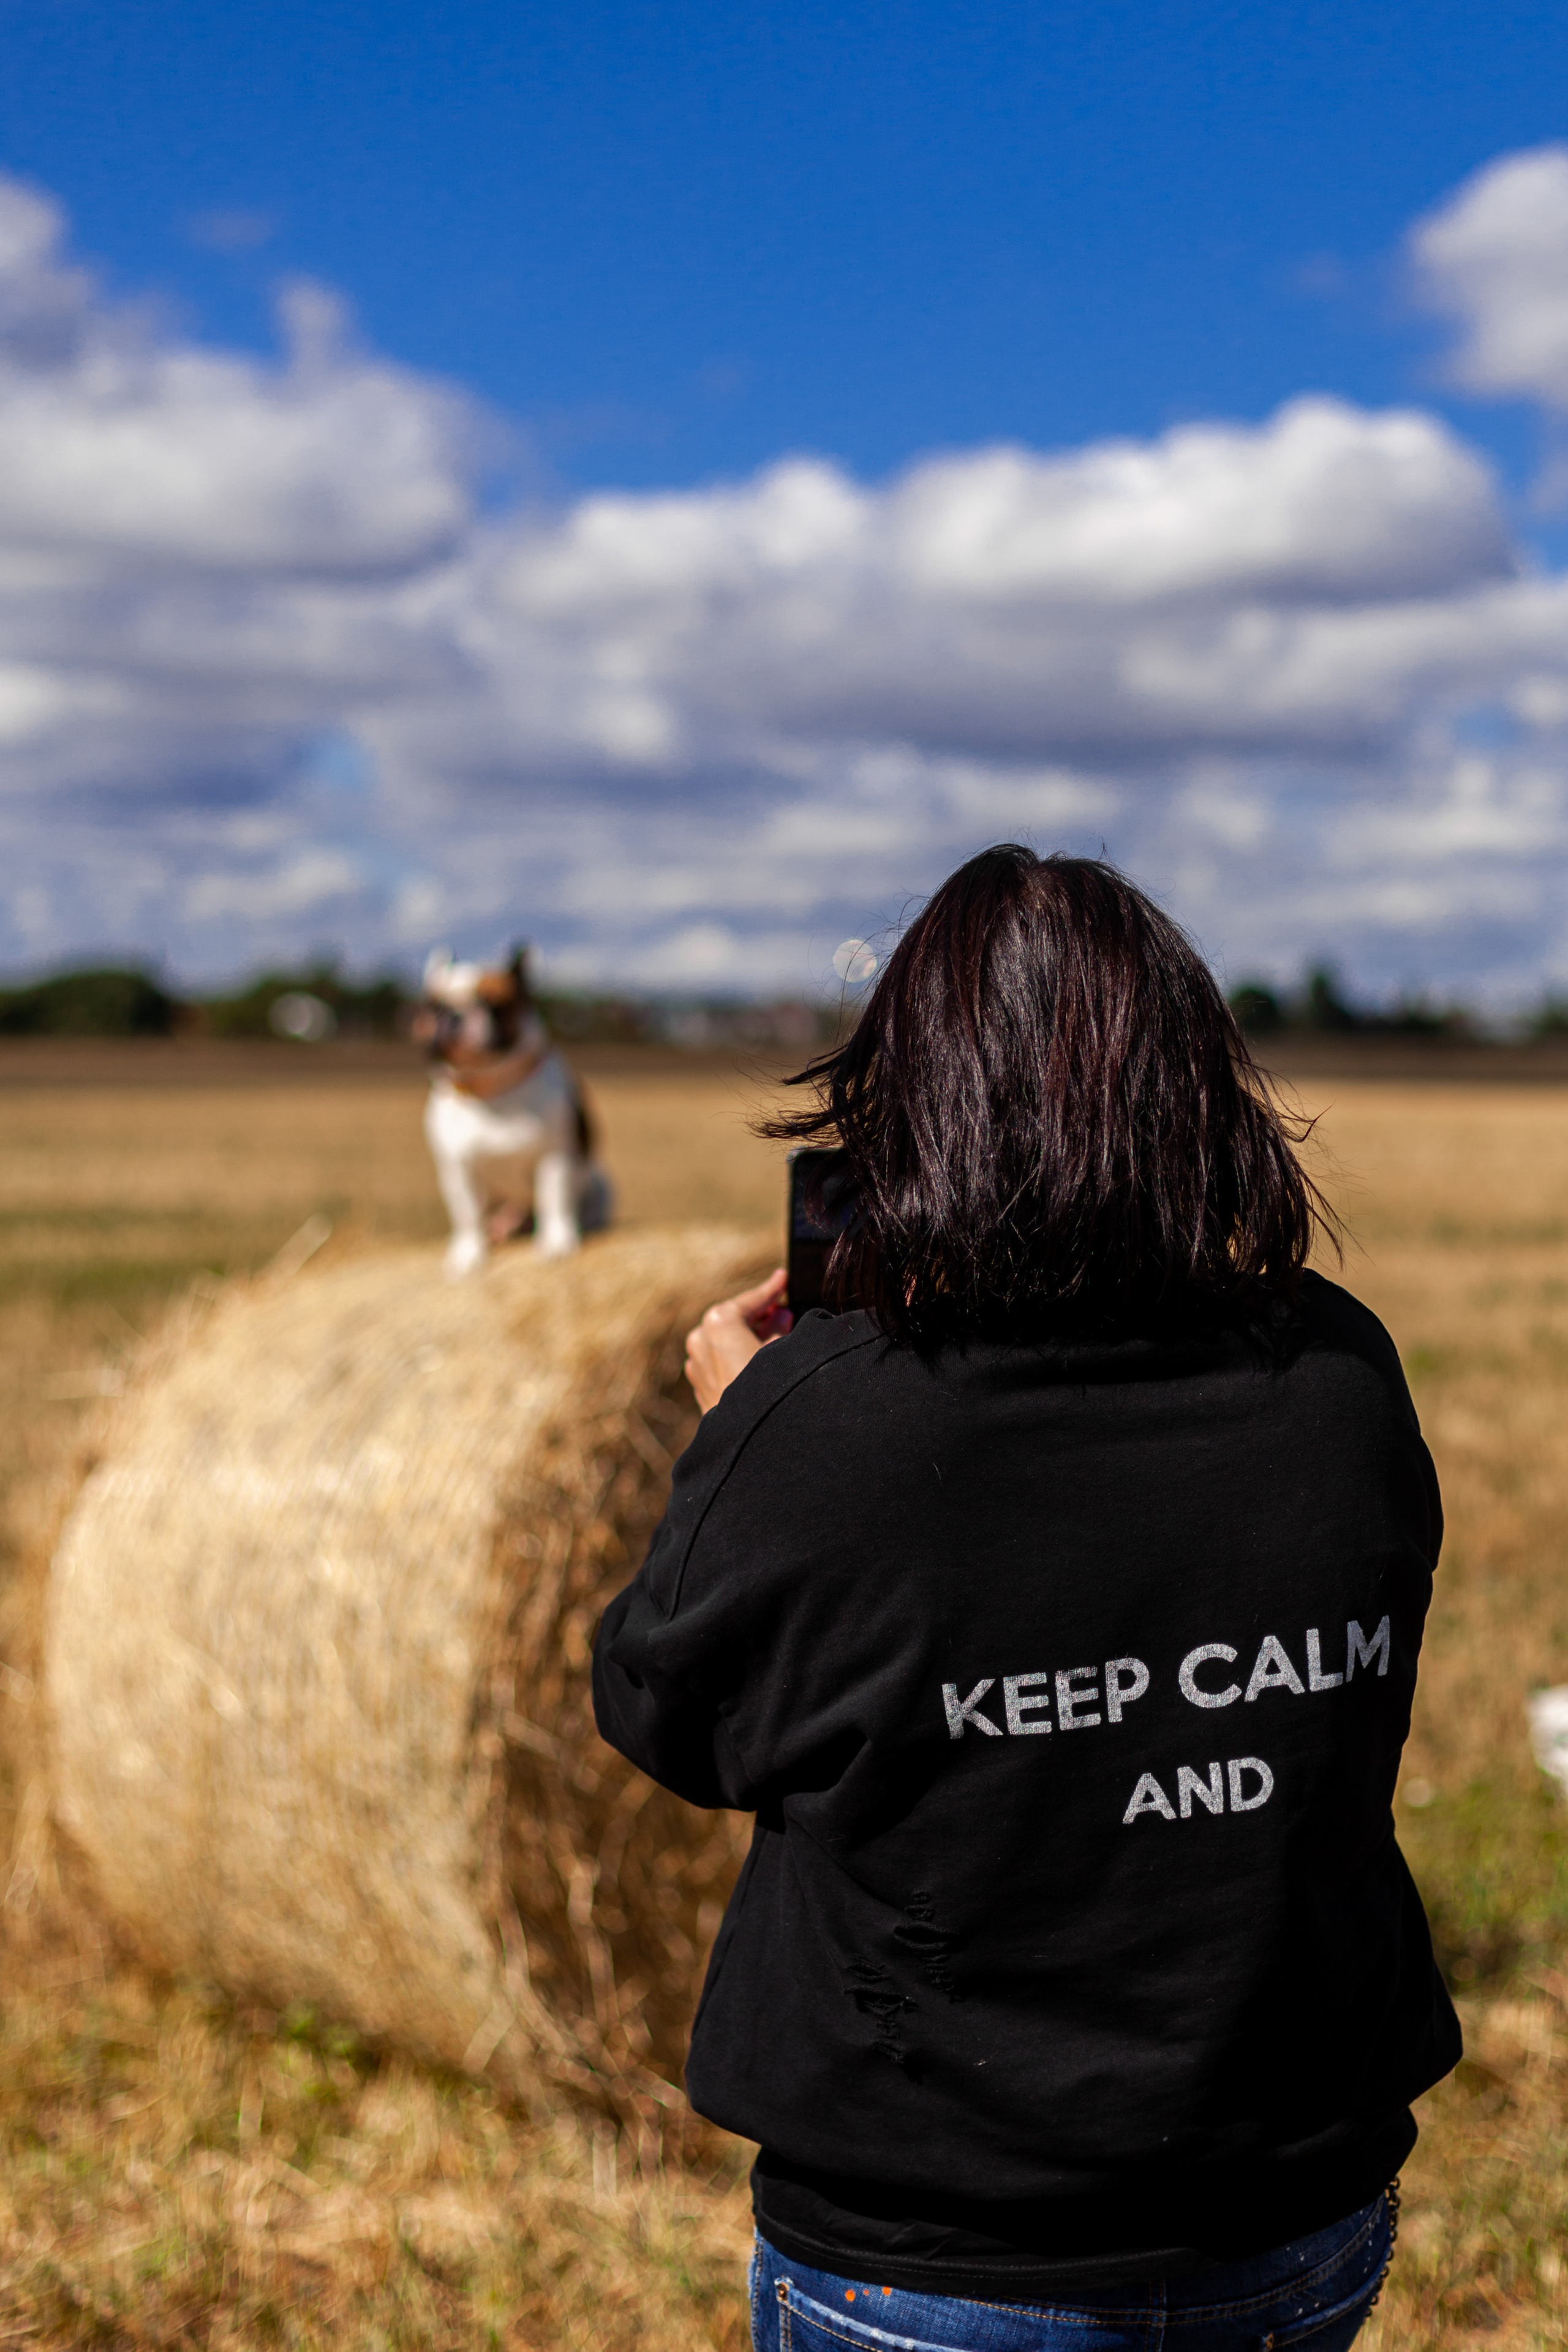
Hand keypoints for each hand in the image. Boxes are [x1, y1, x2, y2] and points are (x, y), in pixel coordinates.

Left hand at [684, 1268, 792, 1412]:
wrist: (751, 1441)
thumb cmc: (769, 1390)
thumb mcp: (783, 1350)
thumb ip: (780, 1328)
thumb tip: (781, 1316)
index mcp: (717, 1324)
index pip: (749, 1301)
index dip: (771, 1290)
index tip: (783, 1278)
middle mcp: (700, 1341)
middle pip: (735, 1320)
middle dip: (761, 1315)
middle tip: (784, 1308)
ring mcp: (697, 1365)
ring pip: (726, 1342)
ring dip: (749, 1337)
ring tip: (777, 1335)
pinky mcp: (700, 1388)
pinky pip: (720, 1362)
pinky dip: (738, 1356)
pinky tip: (760, 1359)